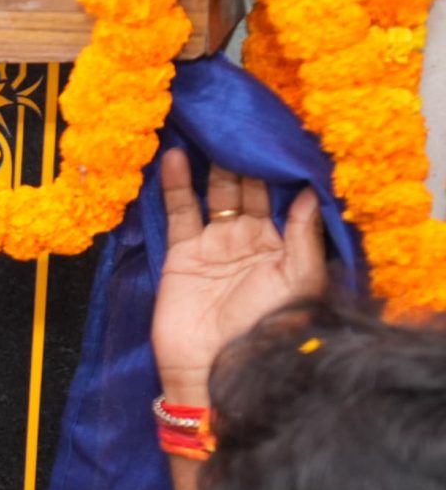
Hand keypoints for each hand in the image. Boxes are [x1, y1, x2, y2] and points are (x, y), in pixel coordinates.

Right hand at [152, 150, 326, 403]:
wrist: (216, 368)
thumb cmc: (266, 329)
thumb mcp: (299, 282)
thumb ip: (304, 236)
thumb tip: (312, 192)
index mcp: (283, 246)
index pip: (284, 196)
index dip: (282, 168)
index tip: (281, 133)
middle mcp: (250, 240)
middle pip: (249, 188)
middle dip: (247, 156)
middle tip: (243, 120)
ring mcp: (214, 244)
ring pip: (215, 192)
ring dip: (214, 162)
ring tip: (212, 128)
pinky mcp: (182, 253)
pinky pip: (179, 211)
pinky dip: (177, 183)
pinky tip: (179, 156)